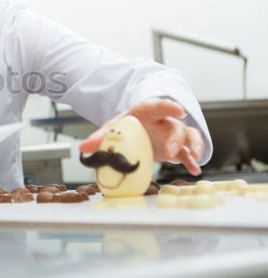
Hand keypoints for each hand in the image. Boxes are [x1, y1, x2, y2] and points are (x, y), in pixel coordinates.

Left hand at [79, 98, 204, 174]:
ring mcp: (172, 134)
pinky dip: (192, 161)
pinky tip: (195, 170)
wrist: (135, 131)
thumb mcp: (112, 129)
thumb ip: (99, 138)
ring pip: (188, 136)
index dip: (167, 107)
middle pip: (175, 126)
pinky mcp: (177, 148)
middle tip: (172, 151)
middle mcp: (163, 122)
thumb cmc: (125, 126)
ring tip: (194, 157)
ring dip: (193, 146)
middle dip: (176, 138)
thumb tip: (82, 148)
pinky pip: (187, 153)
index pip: (158, 107)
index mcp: (147, 113)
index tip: (177, 109)